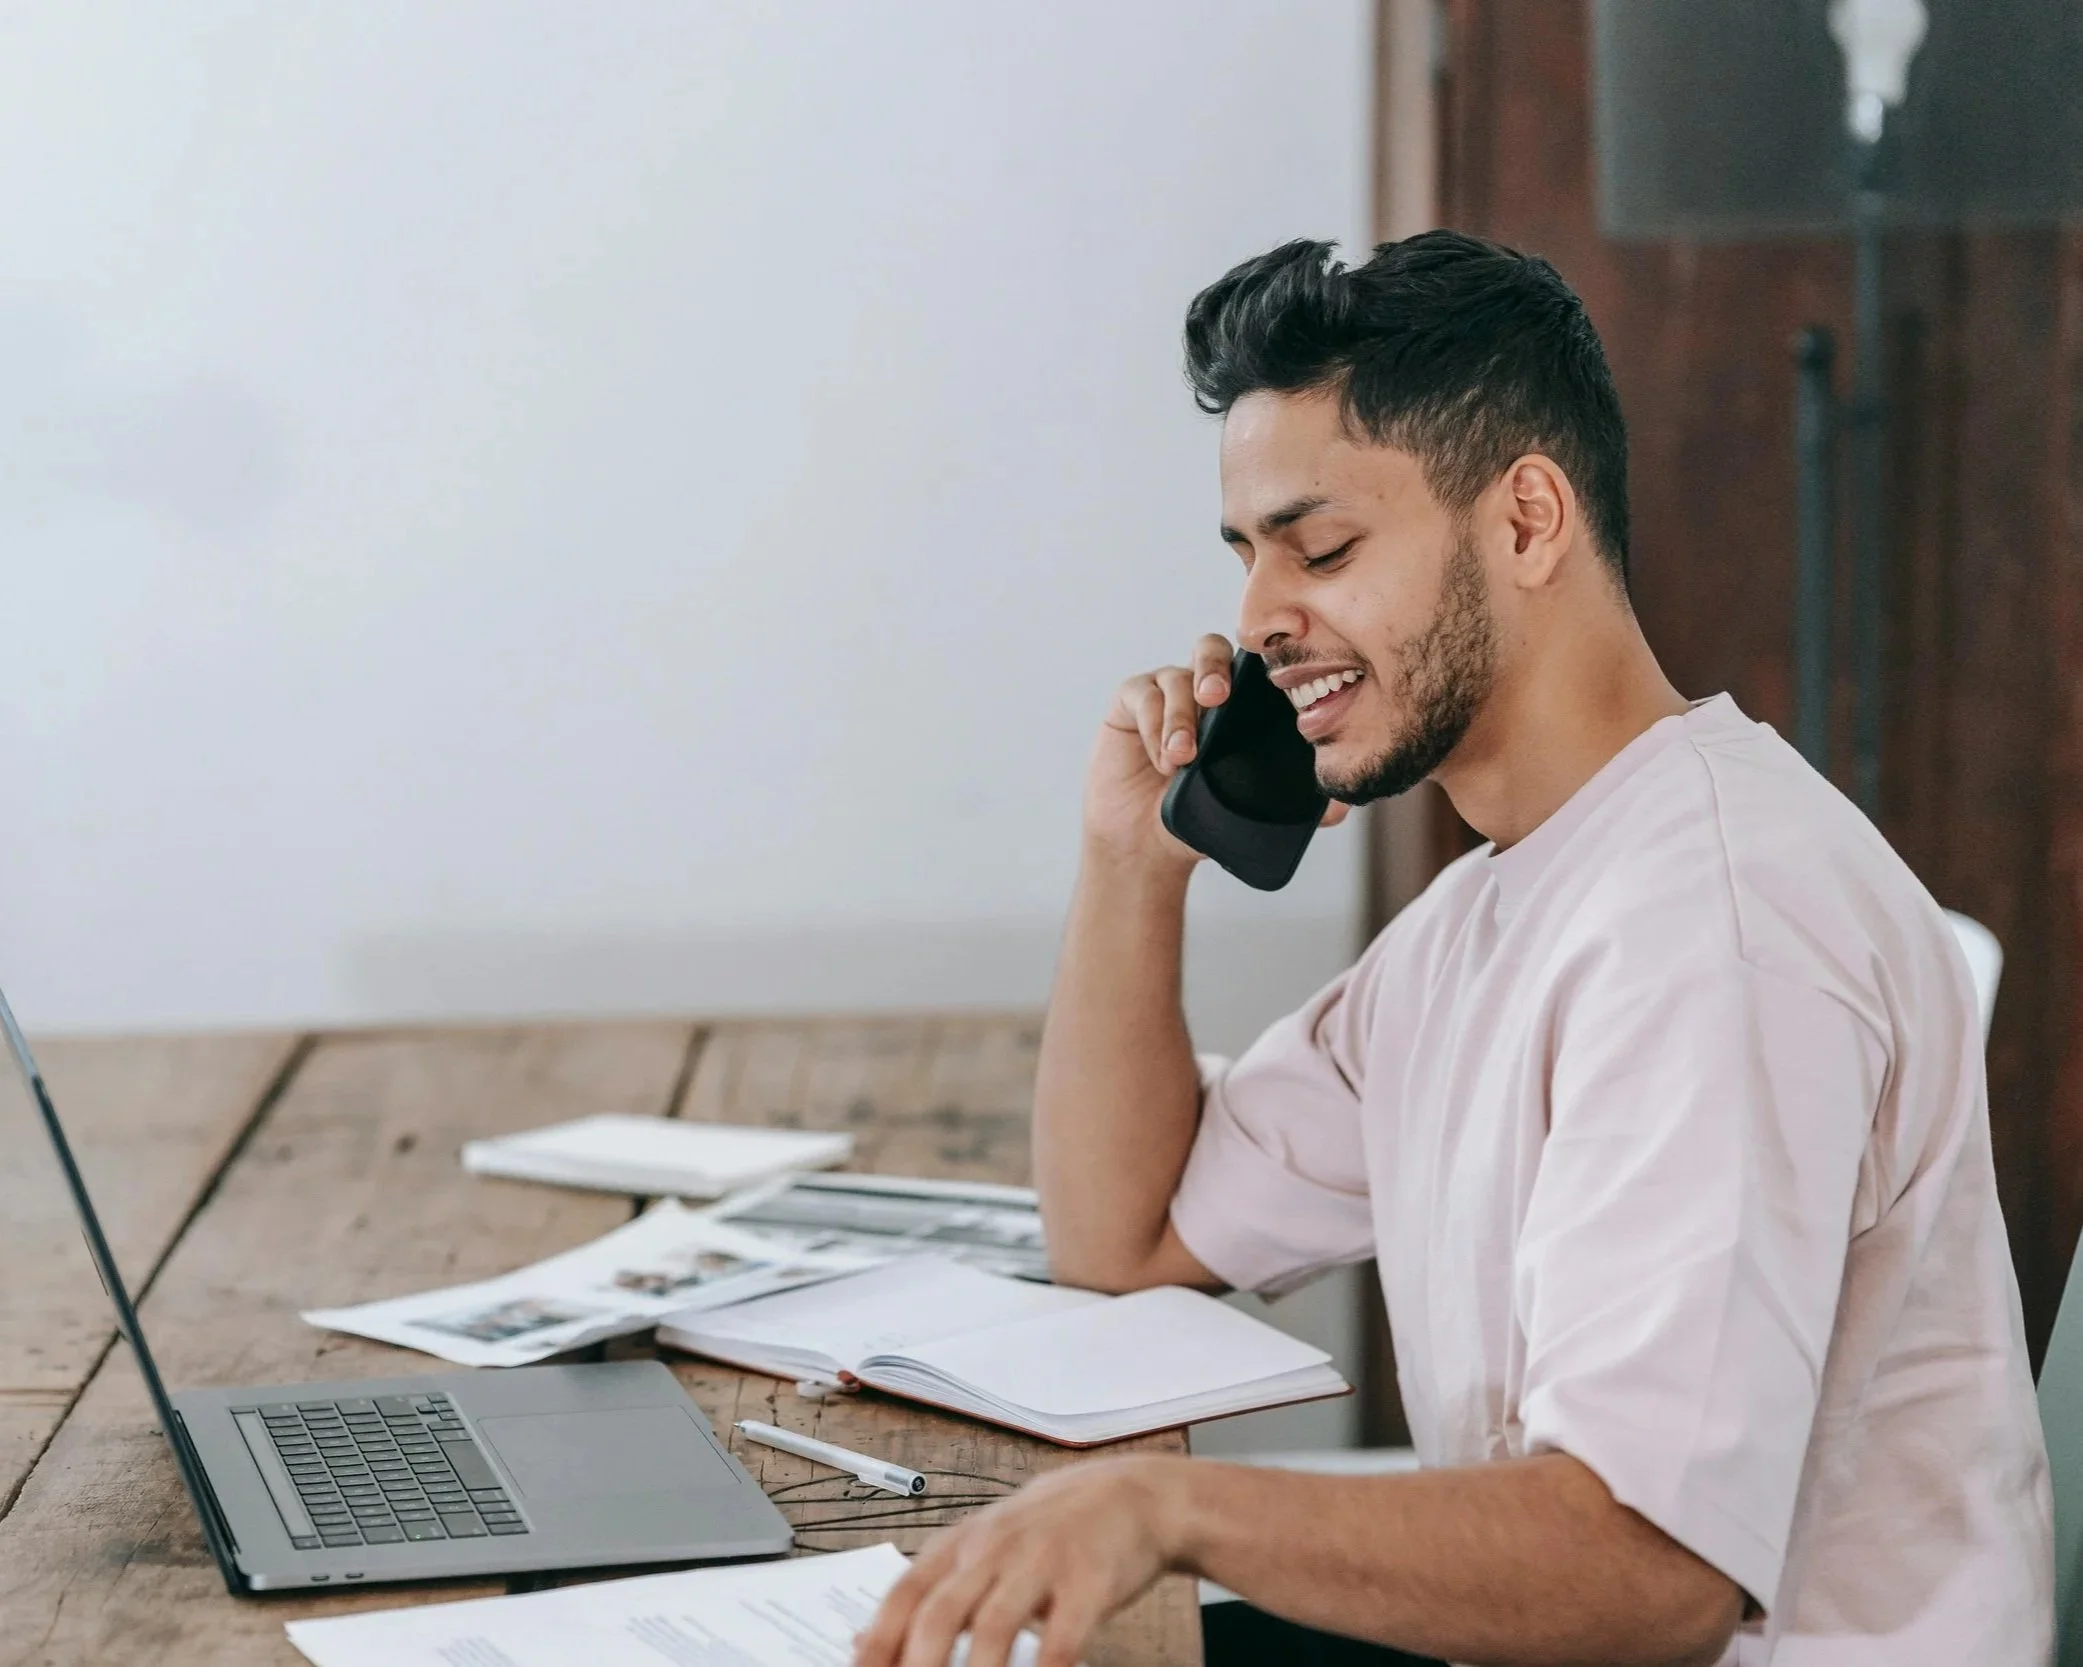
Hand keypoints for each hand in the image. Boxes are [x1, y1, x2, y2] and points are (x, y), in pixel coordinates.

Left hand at [851, 1455, 1184, 1666]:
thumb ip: (928, 1593)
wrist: (1130, 1494)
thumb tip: (860, 1641)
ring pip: (994, 1627)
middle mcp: (993, 1550)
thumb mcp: (981, 1549)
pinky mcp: (1088, 1582)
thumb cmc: (1047, 1532)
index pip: (904, 1595)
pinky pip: (1062, 1638)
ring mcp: (1040, 1563)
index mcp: (960, 1545)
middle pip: (940, 1613)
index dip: (876, 1642)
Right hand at [1083, 634, 1350, 870]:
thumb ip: (1296, 808)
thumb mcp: (1249, 812)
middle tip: (1216, 699)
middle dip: (1214, 669)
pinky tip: (1161, 760)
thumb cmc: (1201, 819)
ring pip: (1175, 678)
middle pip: (1210, 649)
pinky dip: (1153, 726)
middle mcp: (1202, 687)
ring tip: (1182, 758)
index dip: (1260, 663)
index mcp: (1238, 704)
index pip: (1252, 665)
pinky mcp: (1130, 703)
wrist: (1148, 845)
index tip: (1270, 684)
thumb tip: (1338, 809)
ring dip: (1180, 715)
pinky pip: (1142, 695)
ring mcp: (1165, 691)